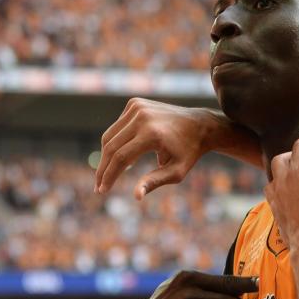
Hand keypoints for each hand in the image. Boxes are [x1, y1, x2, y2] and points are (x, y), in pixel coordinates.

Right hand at [95, 98, 253, 199]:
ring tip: (107, 174)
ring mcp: (137, 107)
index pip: (121, 157)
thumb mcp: (177, 171)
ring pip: (110, 135)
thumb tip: (136, 196)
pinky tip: (124, 154)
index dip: (109, 175)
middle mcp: (142, 117)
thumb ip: (155, 182)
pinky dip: (117, 141)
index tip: (102, 190)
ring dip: (106, 156)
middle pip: (111, 146)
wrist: (200, 125)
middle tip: (99, 186)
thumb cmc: (189, 152)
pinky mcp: (135, 103)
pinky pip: (118, 126)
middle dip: (103, 168)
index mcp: (153, 134)